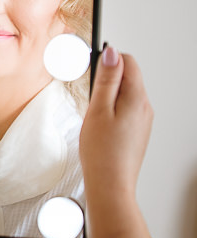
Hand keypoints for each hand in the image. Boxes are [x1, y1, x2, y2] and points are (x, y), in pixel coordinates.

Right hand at [79, 46, 153, 201]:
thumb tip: (112, 54)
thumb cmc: (102, 151)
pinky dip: (111, 110)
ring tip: (95, 116)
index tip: (93, 73)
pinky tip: (101, 126)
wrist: (110, 184)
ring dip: (108, 97)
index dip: (108, 61)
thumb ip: (107, 80)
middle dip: (107, 81)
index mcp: (137, 99)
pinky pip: (126, 108)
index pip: (128, 62)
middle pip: (128, 77)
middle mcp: (145, 107)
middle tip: (92, 101)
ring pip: (126, 93)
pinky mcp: (137, 130)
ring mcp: (143, 119)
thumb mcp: (98, 109)